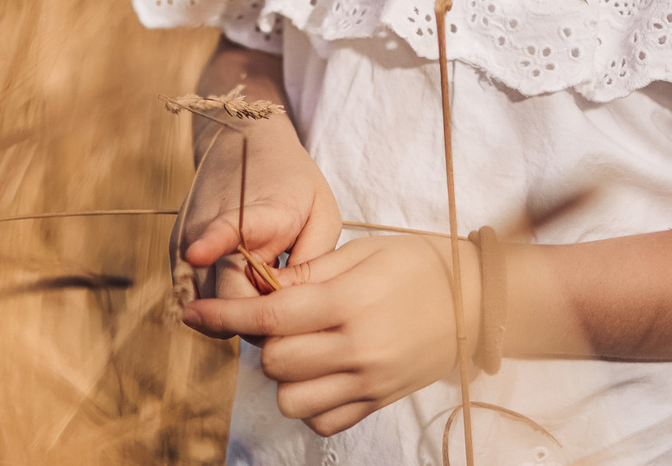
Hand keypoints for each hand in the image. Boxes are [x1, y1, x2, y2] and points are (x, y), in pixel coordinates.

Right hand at [174, 118, 340, 332]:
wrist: (243, 143)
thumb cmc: (293, 182)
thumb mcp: (322, 214)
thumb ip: (313, 265)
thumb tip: (291, 309)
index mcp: (253, 213)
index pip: (225, 230)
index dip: (211, 243)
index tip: (196, 253)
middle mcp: (207, 228)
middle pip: (223, 297)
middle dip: (256, 317)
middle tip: (286, 305)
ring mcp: (187, 242)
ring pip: (207, 306)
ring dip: (237, 311)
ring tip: (265, 286)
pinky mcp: (177, 253)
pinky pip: (196, 298)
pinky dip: (220, 303)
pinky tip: (245, 284)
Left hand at [184, 235, 471, 436]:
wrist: (478, 301)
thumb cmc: (421, 264)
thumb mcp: (364, 250)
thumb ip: (309, 272)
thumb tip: (260, 285)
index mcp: (348, 302)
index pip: (269, 317)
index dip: (224, 317)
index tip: (194, 313)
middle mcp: (356, 348)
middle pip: (274, 363)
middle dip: (263, 341)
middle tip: (278, 319)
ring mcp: (369, 382)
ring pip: (292, 400)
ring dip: (284, 376)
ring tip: (302, 348)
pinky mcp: (380, 402)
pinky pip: (324, 421)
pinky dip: (311, 403)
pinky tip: (321, 374)